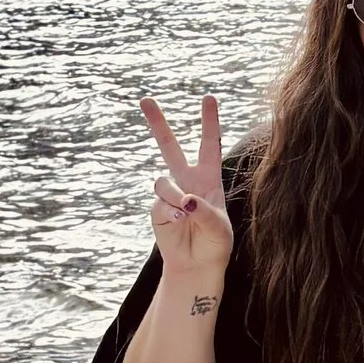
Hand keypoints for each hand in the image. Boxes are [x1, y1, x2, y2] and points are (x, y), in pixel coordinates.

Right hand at [140, 92, 234, 285]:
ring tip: (185, 213)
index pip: (209, 144)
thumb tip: (184, 200)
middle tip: (145, 99)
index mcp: (209, 178)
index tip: (208, 97)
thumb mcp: (218, 227)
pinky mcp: (157, 209)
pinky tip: (179, 221)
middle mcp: (187, 181)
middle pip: (169, 146)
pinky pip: (159, 202)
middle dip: (157, 123)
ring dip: (173, 194)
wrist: (197, 265)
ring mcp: (170, 194)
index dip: (209, 121)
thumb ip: (203, 210)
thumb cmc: (215, 244)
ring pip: (162, 180)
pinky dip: (170, 210)